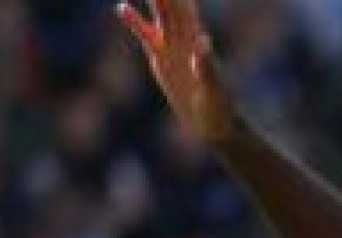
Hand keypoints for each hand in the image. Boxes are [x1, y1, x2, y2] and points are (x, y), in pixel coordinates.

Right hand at [118, 0, 238, 144]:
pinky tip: (122, 7)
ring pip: (158, 12)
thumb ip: (207, 67)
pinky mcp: (160, 58)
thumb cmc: (219, 108)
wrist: (214, 123)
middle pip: (169, 2)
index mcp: (196, 39)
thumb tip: (202, 43)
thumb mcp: (213, 89)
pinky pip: (145, 34)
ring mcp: (171, 45)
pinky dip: (134, 21)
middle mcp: (184, 37)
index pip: (184, 5)